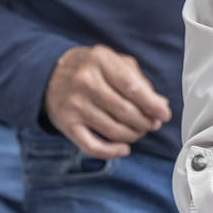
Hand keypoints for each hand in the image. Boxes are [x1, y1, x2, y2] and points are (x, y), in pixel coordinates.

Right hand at [44, 45, 170, 158]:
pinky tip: (123, 148)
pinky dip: (112, 152)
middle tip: (152, 124)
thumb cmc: (90, 68)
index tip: (164, 114)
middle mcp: (85, 82)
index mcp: (100, 61)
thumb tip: (160, 106)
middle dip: (145, 122)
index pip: (133, 88)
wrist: (49, 74)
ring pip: (113, 131)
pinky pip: (93, 146)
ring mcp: (74, 104)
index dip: (153, 105)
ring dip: (133, 136)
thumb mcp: (113, 61)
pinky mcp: (66, 124)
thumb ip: (138, 80)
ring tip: (138, 132)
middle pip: (126, 112)